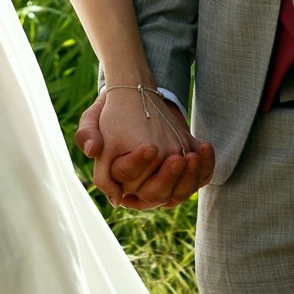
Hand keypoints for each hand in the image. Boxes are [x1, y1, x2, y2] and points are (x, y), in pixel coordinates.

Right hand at [78, 89, 215, 209]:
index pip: (128, 181)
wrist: (139, 98)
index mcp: (118, 180)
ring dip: (189, 177)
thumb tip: (93, 150)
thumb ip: (87, 133)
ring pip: (181, 192)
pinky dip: (205, 167)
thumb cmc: (111, 113)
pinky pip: (200, 179)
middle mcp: (142, 187)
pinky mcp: (186, 170)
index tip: (150, 146)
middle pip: (156, 195)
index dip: (138, 166)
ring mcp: (167, 180)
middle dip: (168, 178)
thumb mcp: (93, 118)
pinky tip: (204, 147)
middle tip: (176, 158)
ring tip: (193, 156)